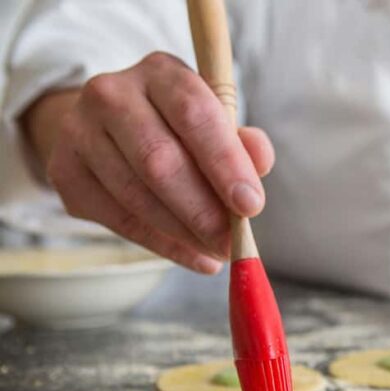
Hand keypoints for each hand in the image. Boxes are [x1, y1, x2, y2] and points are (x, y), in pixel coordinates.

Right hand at [32, 52, 273, 273]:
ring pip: (136, 195)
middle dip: (203, 210)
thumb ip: (243, 143)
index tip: (251, 206)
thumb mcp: (217, 123)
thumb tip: (261, 162)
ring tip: (218, 252)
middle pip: (159, 159)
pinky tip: (194, 256)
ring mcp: (79, 132)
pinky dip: (163, 245)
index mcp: (160, 73)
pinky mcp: (65, 172)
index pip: (194, 114)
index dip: (225, 163)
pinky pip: (119, 220)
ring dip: (184, 233)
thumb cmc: (180, 129)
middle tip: (233, 243)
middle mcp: (111, 94)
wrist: (109, 128)